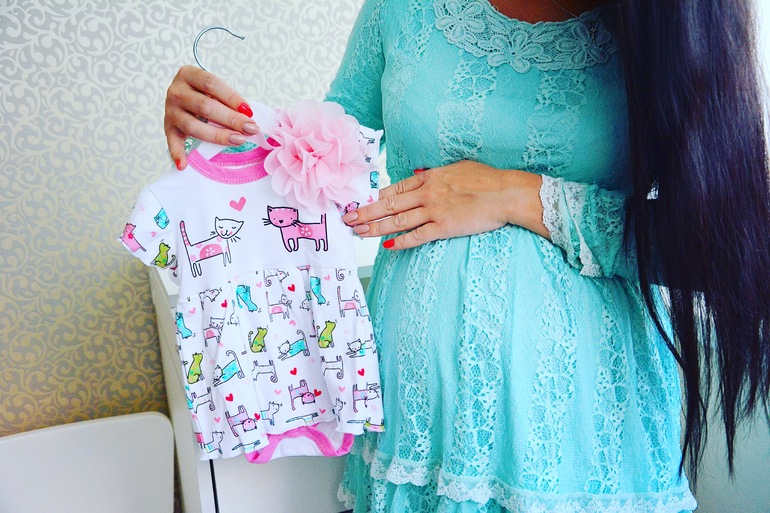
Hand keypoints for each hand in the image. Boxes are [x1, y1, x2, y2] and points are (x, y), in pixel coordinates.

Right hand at [164, 65, 261, 169]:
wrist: (182, 96)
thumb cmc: (204, 92)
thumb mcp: (214, 88)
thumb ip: (227, 99)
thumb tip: (248, 117)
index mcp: (188, 74)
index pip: (211, 84)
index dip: (232, 97)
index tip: (249, 111)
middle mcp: (176, 91)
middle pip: (205, 106)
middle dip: (231, 119)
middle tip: (250, 128)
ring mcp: (170, 110)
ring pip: (193, 126)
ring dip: (218, 135)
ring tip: (238, 140)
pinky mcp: (168, 127)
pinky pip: (172, 142)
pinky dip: (177, 154)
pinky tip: (184, 165)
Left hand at [341, 160, 546, 249]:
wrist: (506, 193)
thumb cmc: (486, 179)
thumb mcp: (457, 167)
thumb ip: (435, 173)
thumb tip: (417, 174)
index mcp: (429, 178)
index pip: (394, 188)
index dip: (374, 196)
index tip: (360, 202)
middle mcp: (427, 193)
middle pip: (388, 204)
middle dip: (365, 212)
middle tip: (347, 218)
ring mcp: (434, 210)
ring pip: (397, 220)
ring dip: (375, 227)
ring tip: (358, 232)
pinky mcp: (444, 226)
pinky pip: (417, 236)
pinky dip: (401, 241)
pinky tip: (387, 246)